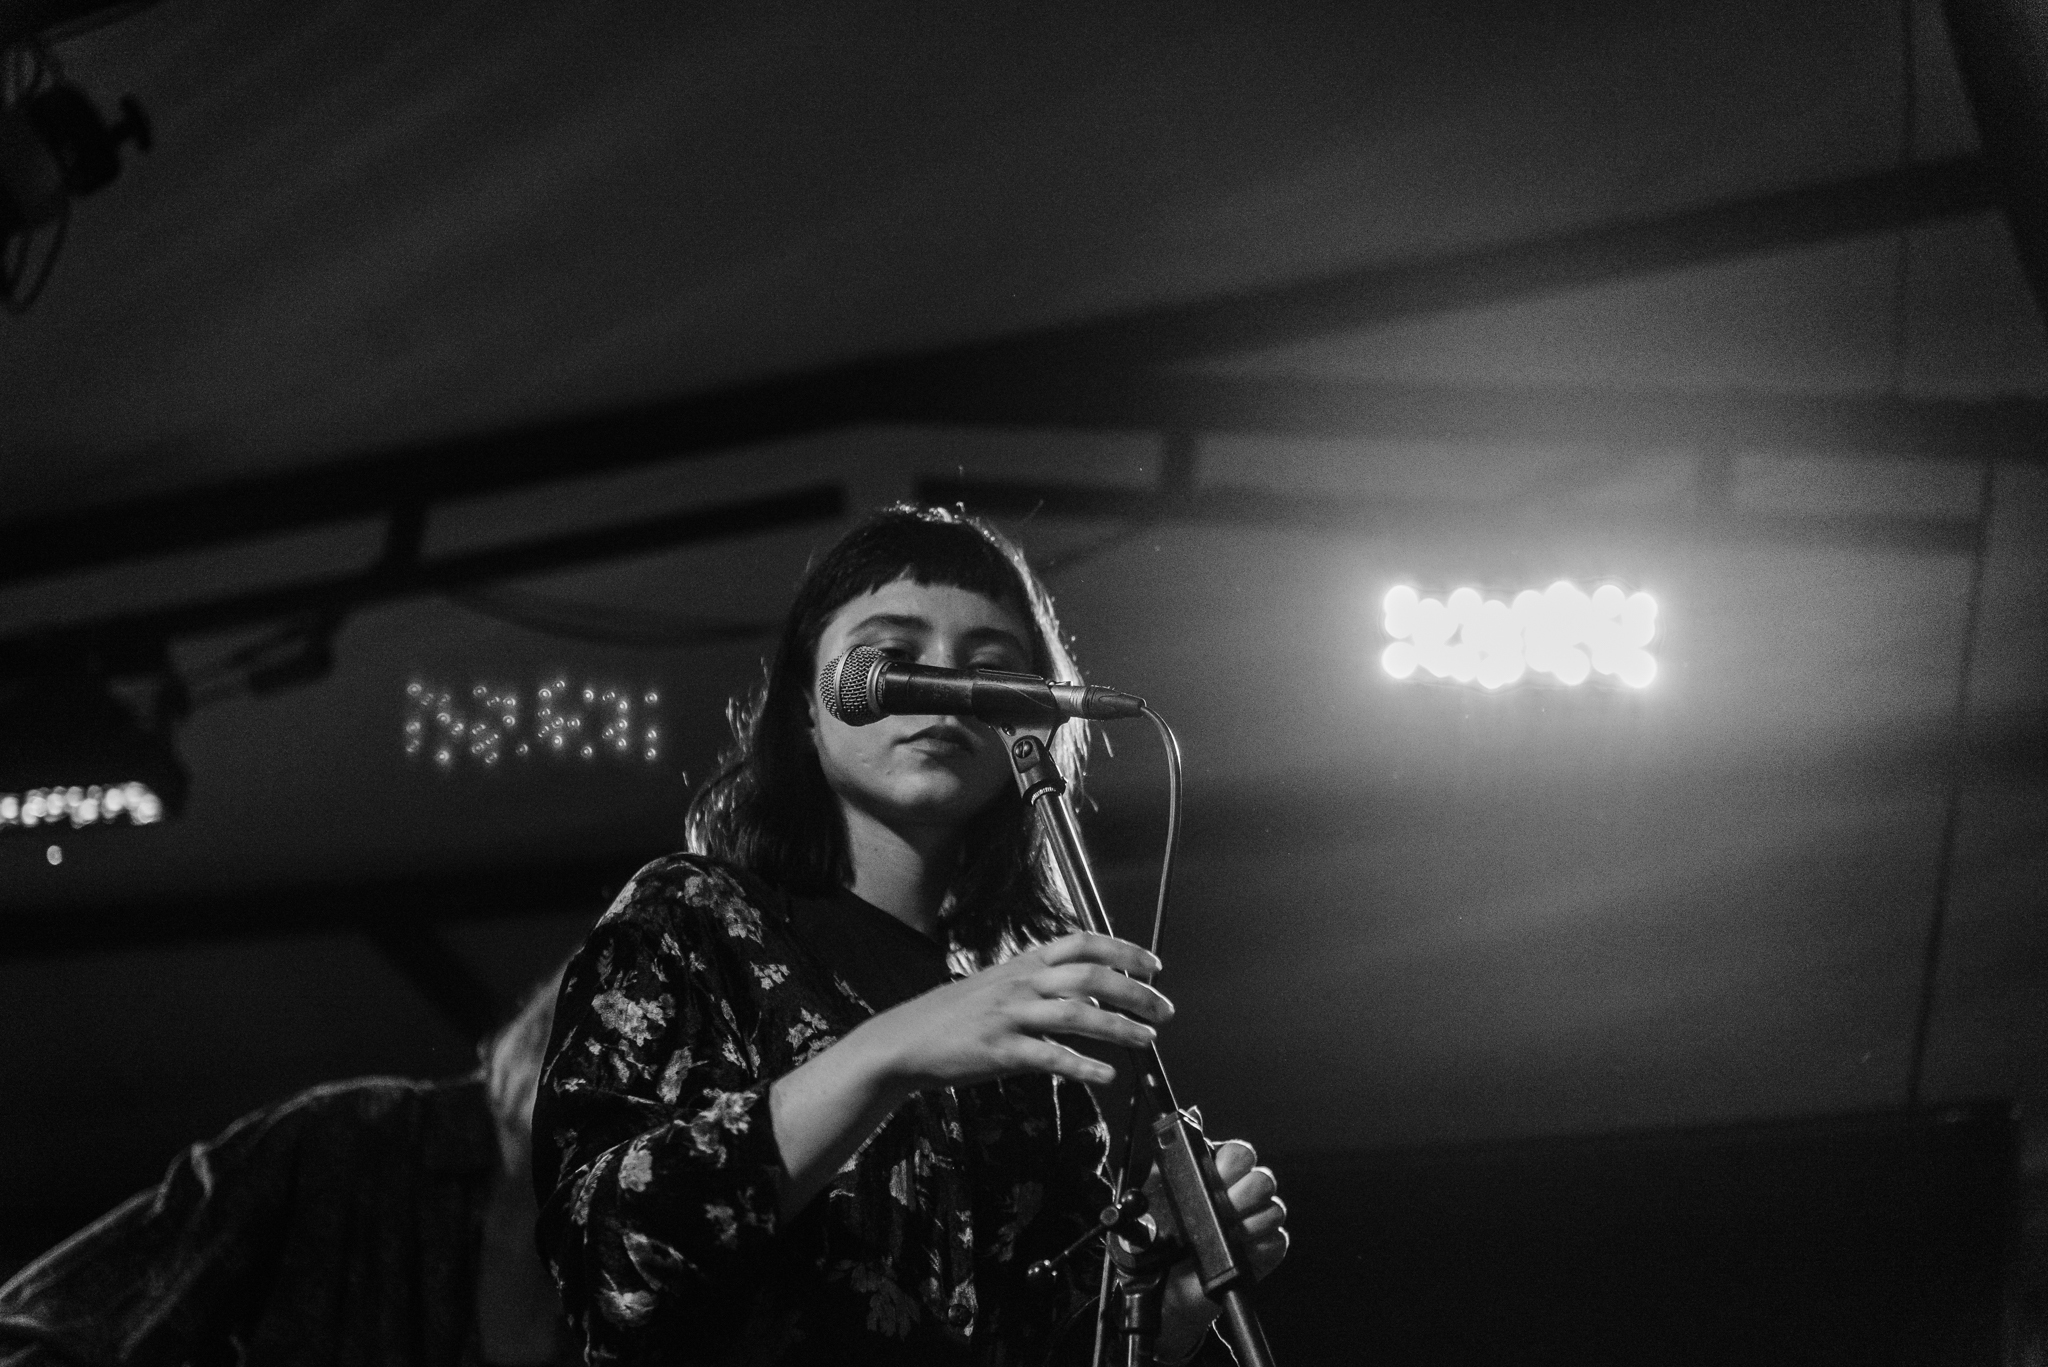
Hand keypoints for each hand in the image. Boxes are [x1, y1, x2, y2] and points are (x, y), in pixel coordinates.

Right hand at [861, 931, 1172, 1095]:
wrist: (907, 1040)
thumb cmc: (958, 1014)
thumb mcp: (1002, 986)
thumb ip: (1046, 987)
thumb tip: (1094, 996)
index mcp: (1024, 963)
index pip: (1083, 943)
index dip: (1124, 951)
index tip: (1153, 966)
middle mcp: (1021, 983)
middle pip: (1090, 977)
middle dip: (1135, 993)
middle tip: (1164, 1011)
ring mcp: (1011, 1016)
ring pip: (1077, 1014)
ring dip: (1119, 1027)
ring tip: (1147, 1039)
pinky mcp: (1000, 1051)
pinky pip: (1050, 1057)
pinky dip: (1082, 1066)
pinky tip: (1106, 1075)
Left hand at [1151, 1139, 1287, 1361]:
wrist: (1165, 1289)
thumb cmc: (1160, 1240)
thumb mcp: (1155, 1194)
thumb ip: (1171, 1157)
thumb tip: (1191, 1115)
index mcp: (1217, 1175)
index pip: (1241, 1154)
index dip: (1233, 1161)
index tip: (1218, 1173)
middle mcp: (1241, 1194)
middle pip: (1263, 1179)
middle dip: (1243, 1193)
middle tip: (1223, 1207)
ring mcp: (1256, 1222)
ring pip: (1273, 1208)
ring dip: (1249, 1222)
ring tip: (1226, 1233)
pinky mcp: (1266, 1251)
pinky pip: (1278, 1240)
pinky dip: (1259, 1246)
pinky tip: (1240, 1250)